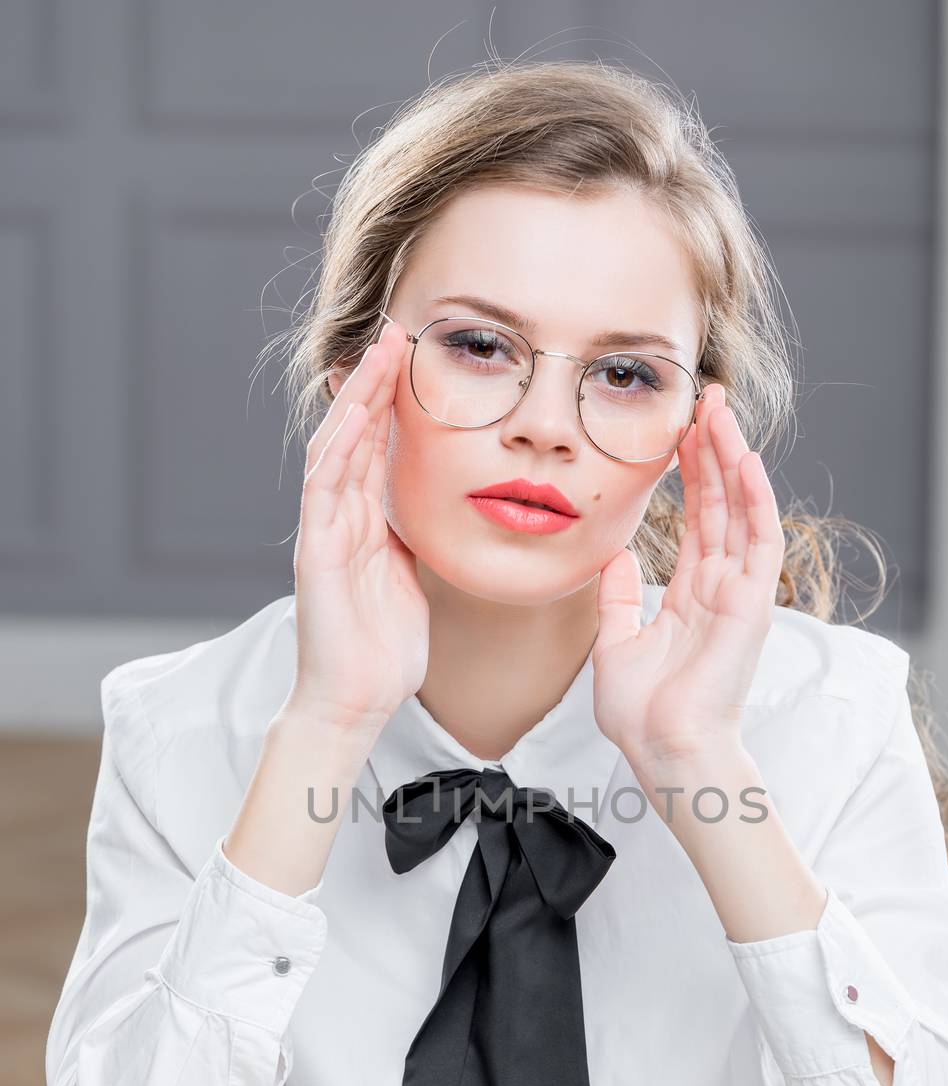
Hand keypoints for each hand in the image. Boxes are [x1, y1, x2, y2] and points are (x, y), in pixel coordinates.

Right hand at [284, 319, 429, 733]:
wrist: (355, 701)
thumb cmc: (384, 651)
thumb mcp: (412, 580)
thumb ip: (413, 541)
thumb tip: (438, 511)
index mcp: (364, 523)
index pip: (378, 447)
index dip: (395, 401)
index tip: (418, 357)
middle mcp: (339, 518)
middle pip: (356, 433)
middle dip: (377, 381)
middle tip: (400, 328)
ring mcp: (324, 531)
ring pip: (338, 447)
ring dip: (360, 397)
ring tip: (382, 350)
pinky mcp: (316, 552)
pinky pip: (325, 488)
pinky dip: (342, 448)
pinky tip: (360, 413)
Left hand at [590, 384, 783, 769]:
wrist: (664, 752)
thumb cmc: (643, 715)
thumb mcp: (614, 645)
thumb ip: (618, 599)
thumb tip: (614, 557)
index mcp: (692, 597)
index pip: (697, 520)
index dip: (689, 474)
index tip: (678, 431)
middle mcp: (721, 589)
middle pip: (722, 504)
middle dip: (714, 449)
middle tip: (705, 397)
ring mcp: (741, 595)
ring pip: (743, 510)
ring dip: (734, 458)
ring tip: (720, 409)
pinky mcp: (753, 604)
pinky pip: (760, 540)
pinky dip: (755, 497)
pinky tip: (743, 456)